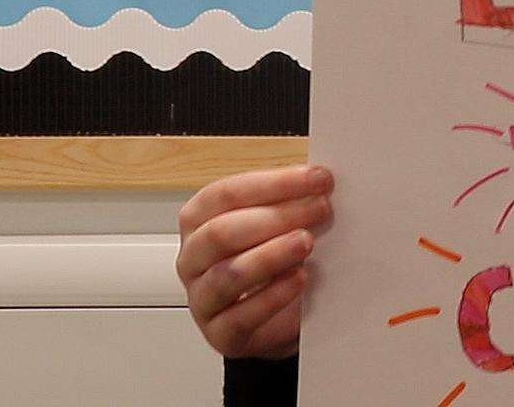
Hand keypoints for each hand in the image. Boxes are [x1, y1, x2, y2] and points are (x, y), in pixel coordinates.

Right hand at [176, 165, 333, 358]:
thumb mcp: (276, 225)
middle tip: (321, 208)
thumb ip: (288, 202)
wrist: (277, 318)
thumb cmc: (272, 261)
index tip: (318, 178)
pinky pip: (241, 316)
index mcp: (199, 220)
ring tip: (306, 242)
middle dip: (277, 216)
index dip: (274, 184)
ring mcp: (202, 298)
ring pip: (228, 274)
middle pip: (222, 232)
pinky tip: (299, 279)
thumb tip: (319, 182)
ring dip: (272, 254)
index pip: (226, 194)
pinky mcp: (220, 333)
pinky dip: (274, 295)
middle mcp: (193, 258)